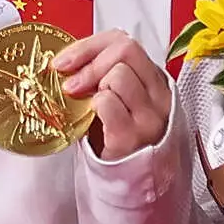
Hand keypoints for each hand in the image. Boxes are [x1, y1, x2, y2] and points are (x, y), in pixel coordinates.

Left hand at [57, 30, 170, 159]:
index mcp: (154, 80)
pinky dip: (94, 105)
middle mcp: (159, 96)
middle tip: (69, 83)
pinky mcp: (132, 137)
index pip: (124, 41)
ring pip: (118, 75)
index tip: (65, 60)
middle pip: (126, 50)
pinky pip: (107, 102)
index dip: (90, 44)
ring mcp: (149, 117)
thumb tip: (66, 58)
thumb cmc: (115, 136)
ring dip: (94, 85)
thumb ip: (102, 74)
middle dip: (89, 61)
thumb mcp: (117, 99)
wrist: (127, 182)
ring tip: (89, 105)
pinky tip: (92, 118)